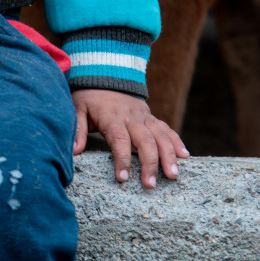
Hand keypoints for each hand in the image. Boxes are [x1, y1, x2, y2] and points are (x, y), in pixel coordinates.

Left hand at [72, 88, 188, 188]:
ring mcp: (144, 116)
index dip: (122, 158)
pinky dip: (176, 141)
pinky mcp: (151, 117)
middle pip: (145, 140)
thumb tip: (74, 151)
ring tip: (173, 175)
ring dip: (168, 155)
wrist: (105, 75)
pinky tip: (185, 156)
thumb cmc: (89, 97)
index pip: (119, 139)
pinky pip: (166, 128)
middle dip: (150, 163)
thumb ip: (78, 129)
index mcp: (112, 117)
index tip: (123, 178)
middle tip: (151, 185)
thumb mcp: (78, 108)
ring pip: (160, 135)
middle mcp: (131, 117)